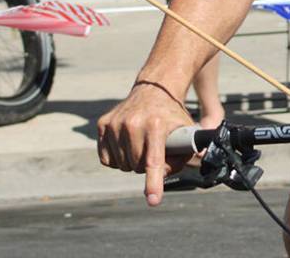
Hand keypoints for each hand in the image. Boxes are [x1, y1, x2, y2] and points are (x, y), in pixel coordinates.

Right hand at [97, 80, 193, 206]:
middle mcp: (133, 124)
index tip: (153, 200)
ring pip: (121, 165)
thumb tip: (178, 170)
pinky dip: (117, 159)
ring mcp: (116, 124)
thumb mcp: (186, 129)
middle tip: (155, 153)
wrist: (154, 89)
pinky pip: (106, 159)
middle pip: (137, 167)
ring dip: (132, 164)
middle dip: (146, 168)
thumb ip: (186, 152)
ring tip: (142, 147)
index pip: (153, 161)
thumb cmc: (171, 115)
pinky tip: (127, 145)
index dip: (154, 183)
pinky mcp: (103, 124)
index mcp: (156, 125)